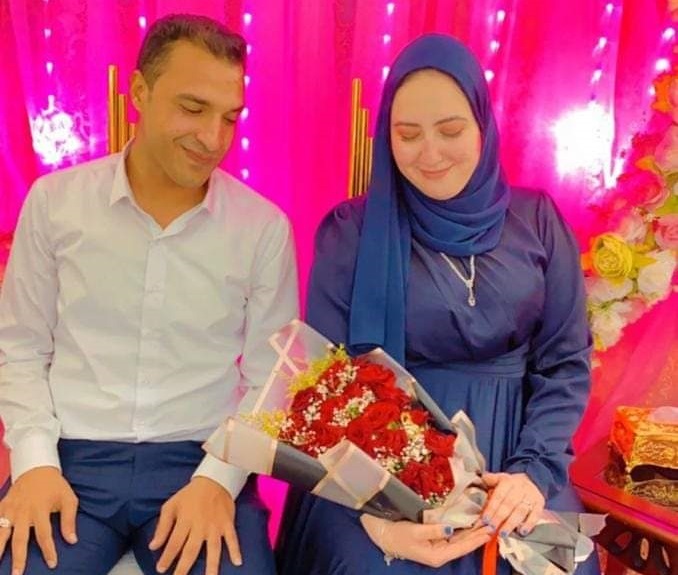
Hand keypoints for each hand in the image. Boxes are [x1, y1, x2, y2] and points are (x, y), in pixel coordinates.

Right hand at [0, 466, 78, 574]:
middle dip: (18, 558)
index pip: (44, 534)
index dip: (48, 550)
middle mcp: (23, 511)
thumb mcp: (68, 498)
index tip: (52, 564)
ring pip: (1, 533)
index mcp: (41, 509)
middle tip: (17, 574)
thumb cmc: (55, 486)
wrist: (36, 468)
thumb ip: (69, 520)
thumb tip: (73, 540)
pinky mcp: (2, 507)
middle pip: (19, 539)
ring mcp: (10, 509)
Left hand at [150, 477, 240, 574]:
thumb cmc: (190, 495)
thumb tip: (153, 545)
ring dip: (212, 565)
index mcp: (185, 520)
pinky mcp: (228, 523)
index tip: (161, 569)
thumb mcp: (172, 505)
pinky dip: (236, 549)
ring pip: (213, 548)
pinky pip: (233, 538)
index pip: (174, 543)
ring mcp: (216, 526)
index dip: (167, 557)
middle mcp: (200, 525)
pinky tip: (237, 562)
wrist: (214, 479)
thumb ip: (163, 526)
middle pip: (191, 550)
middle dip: (184, 567)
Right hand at [360, 514, 491, 567]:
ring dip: (472, 531)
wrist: (382, 533)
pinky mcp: (434, 539)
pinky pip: (452, 534)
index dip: (476, 539)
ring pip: (459, 539)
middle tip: (492, 524)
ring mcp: (437, 546)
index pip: (462, 547)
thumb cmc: (397, 534)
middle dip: (477, 534)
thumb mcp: (415, 532)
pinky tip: (469, 521)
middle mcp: (440, 552)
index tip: (489, 531)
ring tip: (485, 522)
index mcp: (437, 555)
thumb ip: (434, 530)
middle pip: (463, 544)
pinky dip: (462, 528)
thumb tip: (452, 528)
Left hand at [481, 472, 544, 536]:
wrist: (532, 480)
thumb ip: (489, 482)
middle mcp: (520, 488)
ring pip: (521, 511)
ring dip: (511, 523)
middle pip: (509, 504)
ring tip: (503, 534)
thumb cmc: (510, 485)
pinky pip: (535, 515)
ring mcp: (531, 495)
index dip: (491, 508)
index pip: (498, 496)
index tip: (485, 520)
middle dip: (499, 518)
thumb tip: (479, 480)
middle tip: (492, 529)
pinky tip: (522, 532)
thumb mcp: (499, 479)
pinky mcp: (540, 503)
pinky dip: (529, 524)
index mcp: (508, 481)